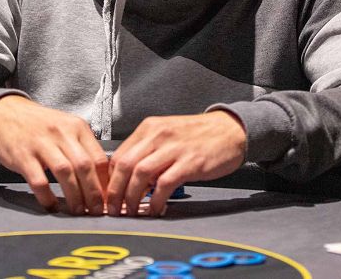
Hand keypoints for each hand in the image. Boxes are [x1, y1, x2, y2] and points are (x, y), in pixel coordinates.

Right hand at [0, 96, 108, 215]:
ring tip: (77, 211)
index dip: (105, 183)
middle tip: (95, 211)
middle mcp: (61, 133)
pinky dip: (47, 197)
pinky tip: (51, 206)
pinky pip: (39, 181)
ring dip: (74, 196)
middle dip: (93, 193)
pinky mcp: (23, 156)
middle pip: (84, 166)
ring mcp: (41, 143)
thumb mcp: (65, 128)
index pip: (99, 158)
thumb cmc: (39, 125)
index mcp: (77, 127)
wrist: (5, 113)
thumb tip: (100, 179)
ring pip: (65, 173)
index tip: (106, 199)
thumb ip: (82, 148)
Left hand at [106, 111, 245, 216]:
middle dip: (115, 192)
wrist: (230, 130)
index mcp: (149, 128)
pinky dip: (156, 200)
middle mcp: (158, 135)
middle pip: (125, 165)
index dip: (110, 180)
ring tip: (132, 212)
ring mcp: (174, 148)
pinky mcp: (190, 162)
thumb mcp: (167, 134)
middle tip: (114, 209)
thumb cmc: (198, 136)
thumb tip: (128, 178)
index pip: (118, 155)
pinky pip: (165, 184)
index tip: (109, 197)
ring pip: (140, 174)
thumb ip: (148, 151)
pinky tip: (155, 209)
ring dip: (132, 198)